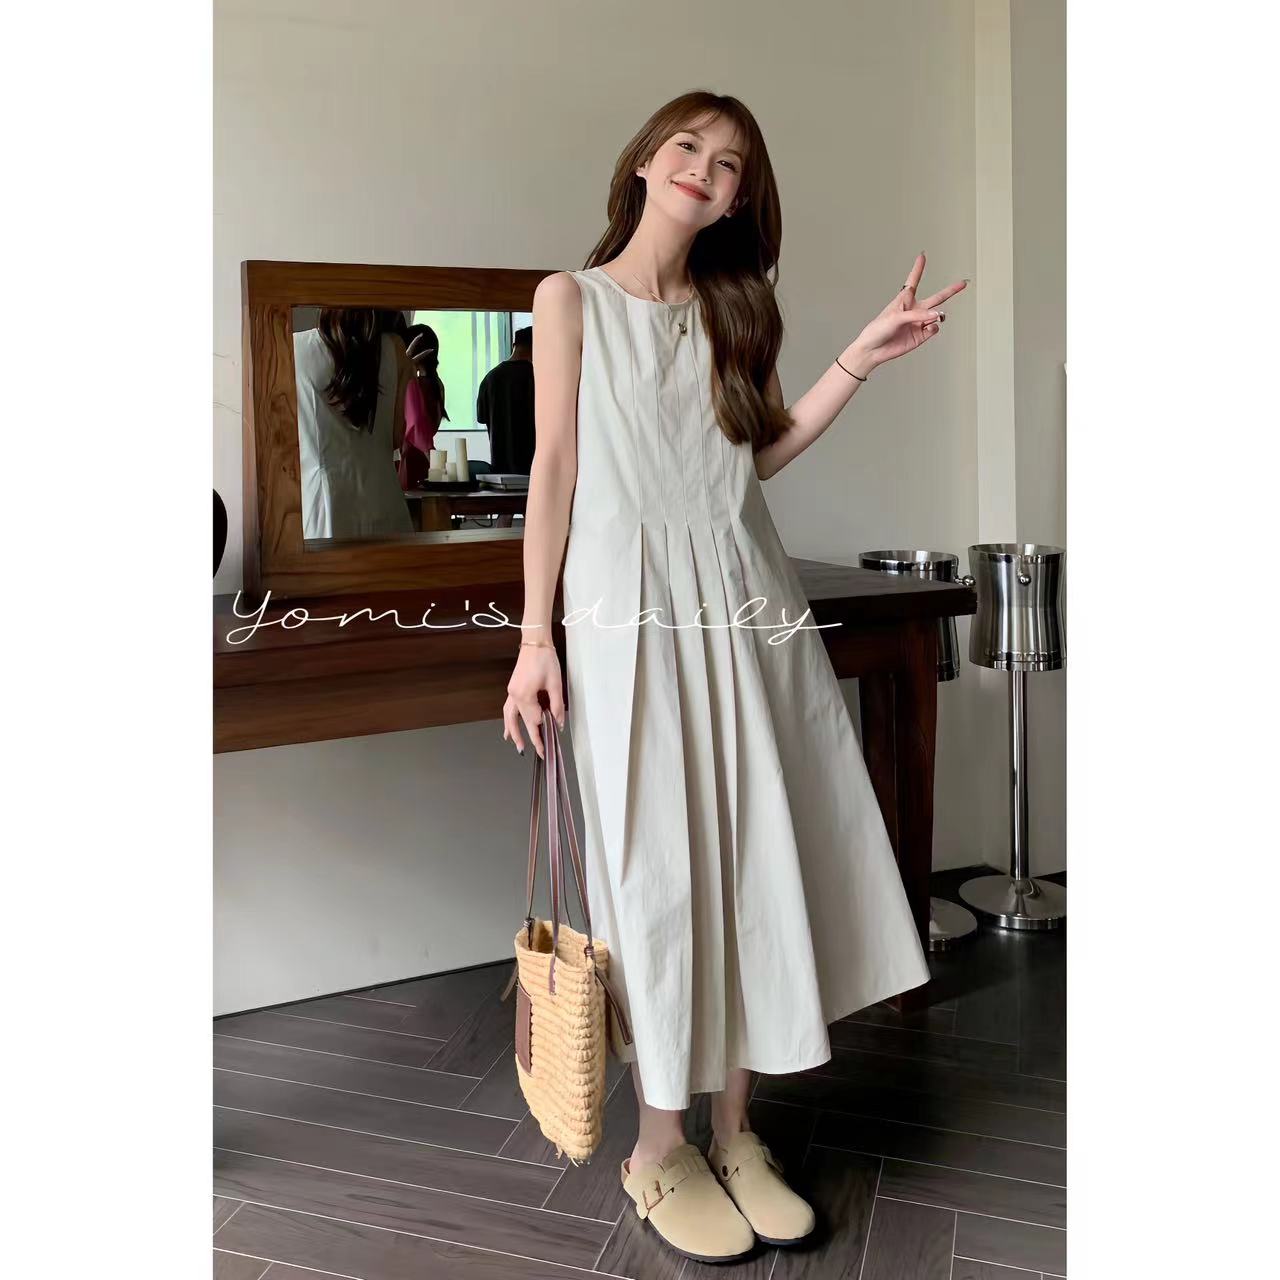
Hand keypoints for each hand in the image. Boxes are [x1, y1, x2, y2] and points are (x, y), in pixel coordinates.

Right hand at [502, 644, 564, 759]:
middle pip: (522, 722)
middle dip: (529, 738)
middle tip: (537, 753)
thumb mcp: (555, 683)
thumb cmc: (545, 659)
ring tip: (518, 747)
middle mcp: (515, 696)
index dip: (543, 731)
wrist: (535, 642)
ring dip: (513, 732)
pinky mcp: (513, 689)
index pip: (535, 720)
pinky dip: (509, 720)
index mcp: (525, 695)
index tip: (548, 744)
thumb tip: (558, 722)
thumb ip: (557, 705)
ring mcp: (512, 692)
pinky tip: (507, 729)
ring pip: (510, 717)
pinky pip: (508, 709)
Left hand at [849, 252, 967, 371]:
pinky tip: (929, 327)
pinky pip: (934, 329)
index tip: (922, 256)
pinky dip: (934, 327)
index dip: (919, 268)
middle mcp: (914, 310)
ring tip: (937, 317)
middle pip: (936, 298)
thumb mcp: (896, 317)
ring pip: (937, 316)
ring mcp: (918, 323)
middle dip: (950, 291)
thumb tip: (938, 316)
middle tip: (963, 283)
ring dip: (939, 315)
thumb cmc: (878, 330)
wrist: (873, 350)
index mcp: (904, 300)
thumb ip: (918, 315)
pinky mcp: (920, 336)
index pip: (914, 280)